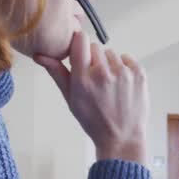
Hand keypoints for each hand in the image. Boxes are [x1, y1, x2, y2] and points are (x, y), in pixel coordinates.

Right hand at [35, 31, 148, 163]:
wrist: (122, 138)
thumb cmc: (94, 120)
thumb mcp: (71, 99)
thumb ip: (57, 73)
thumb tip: (40, 55)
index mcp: (83, 79)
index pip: (80, 40)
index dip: (78, 44)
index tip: (79, 52)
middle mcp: (103, 73)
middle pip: (95, 47)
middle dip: (93, 59)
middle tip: (95, 80)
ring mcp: (123, 73)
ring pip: (111, 54)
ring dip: (109, 64)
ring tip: (109, 85)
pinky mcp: (138, 74)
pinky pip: (127, 59)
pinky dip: (124, 68)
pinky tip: (121, 85)